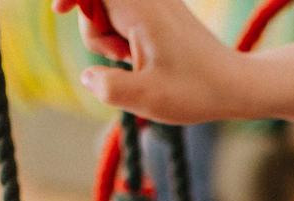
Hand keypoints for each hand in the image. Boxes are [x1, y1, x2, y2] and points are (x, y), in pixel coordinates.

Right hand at [54, 0, 243, 124]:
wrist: (235, 84)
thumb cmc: (196, 91)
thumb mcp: (146, 97)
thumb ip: (108, 86)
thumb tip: (88, 76)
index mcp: (141, 7)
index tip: (58, 10)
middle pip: (94, 2)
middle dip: (94, 31)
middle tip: (124, 59)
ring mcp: (153, 4)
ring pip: (106, 12)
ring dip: (108, 40)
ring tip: (136, 63)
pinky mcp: (156, 13)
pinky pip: (121, 19)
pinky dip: (120, 39)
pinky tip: (139, 59)